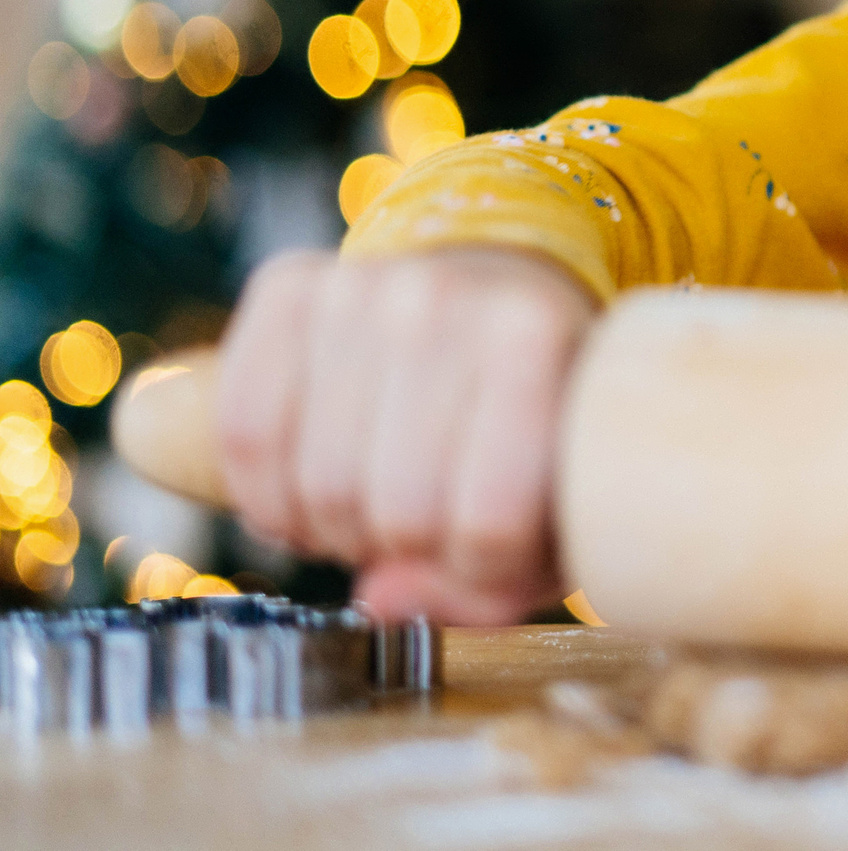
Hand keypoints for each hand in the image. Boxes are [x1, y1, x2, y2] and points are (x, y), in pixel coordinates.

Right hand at [216, 245, 597, 623]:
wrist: (496, 286)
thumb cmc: (536, 408)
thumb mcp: (568, 488)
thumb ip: (505, 576)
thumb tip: (384, 600)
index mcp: (536, 339)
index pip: (490, 523)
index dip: (481, 571)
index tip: (487, 553)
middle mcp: (443, 297)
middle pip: (398, 512)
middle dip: (406, 550)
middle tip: (421, 531)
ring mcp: (359, 284)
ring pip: (315, 486)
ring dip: (333, 531)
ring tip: (368, 511)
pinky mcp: (286, 285)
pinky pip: (242, 434)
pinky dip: (263, 493)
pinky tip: (302, 494)